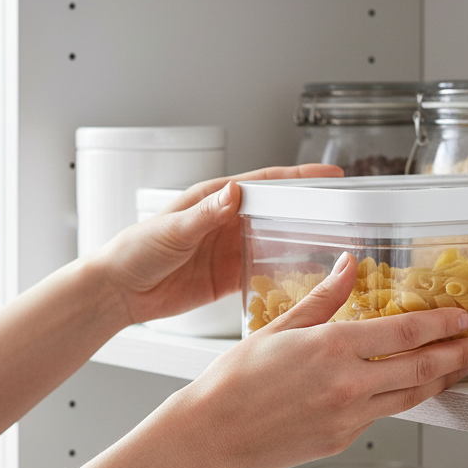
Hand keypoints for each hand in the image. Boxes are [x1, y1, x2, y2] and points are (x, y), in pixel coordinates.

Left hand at [95, 164, 341, 325]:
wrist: (119, 290)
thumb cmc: (135, 250)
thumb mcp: (172, 229)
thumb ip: (204, 214)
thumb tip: (234, 193)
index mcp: (215, 199)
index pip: (266, 183)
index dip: (300, 180)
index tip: (332, 178)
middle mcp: (227, 221)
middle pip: (279, 211)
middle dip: (312, 210)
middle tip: (348, 213)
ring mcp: (229, 250)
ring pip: (276, 242)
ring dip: (303, 244)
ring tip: (338, 248)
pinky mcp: (227, 278)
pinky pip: (263, 275)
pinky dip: (284, 277)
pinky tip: (305, 282)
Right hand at [179, 251, 467, 467]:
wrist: (213, 431)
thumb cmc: (235, 380)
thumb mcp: (280, 327)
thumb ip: (323, 297)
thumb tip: (348, 266)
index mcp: (333, 348)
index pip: (405, 333)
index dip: (441, 324)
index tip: (462, 318)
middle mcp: (348, 383)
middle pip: (421, 367)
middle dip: (458, 355)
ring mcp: (348, 416)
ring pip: (411, 396)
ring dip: (442, 381)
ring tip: (461, 369)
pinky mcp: (342, 438)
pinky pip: (381, 415)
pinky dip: (400, 400)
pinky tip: (408, 390)